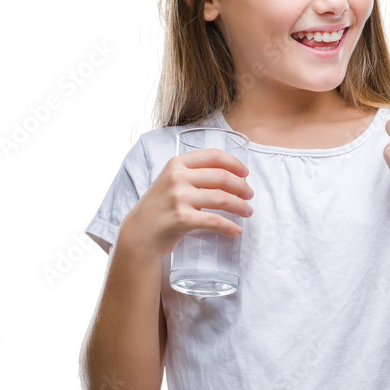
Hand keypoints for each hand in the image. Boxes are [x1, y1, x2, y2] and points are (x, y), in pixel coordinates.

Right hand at [119, 148, 254, 259]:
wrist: (139, 233)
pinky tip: (237, 231)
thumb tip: (229, 175)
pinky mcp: (182, 219)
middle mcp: (177, 177)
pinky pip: (215, 221)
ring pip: (222, 199)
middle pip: (222, 177)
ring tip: (248, 212)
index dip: (235, 163)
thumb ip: (192, 173)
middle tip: (250, 195)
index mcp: (177, 164)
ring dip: (241, 206)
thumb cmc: (160, 208)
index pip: (213, 156)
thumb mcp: (170, 181)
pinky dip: (230, 227)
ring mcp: (179, 198)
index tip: (246, 173)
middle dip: (242, 187)